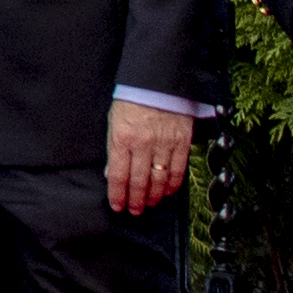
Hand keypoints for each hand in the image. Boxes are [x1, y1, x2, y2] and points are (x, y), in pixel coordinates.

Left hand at [102, 99, 196, 216]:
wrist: (156, 81)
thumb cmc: (131, 100)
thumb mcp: (113, 122)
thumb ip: (114, 148)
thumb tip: (111, 174)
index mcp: (122, 138)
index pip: (118, 175)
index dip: (118, 195)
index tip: (117, 206)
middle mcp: (143, 143)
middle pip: (139, 181)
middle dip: (136, 200)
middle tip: (135, 211)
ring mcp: (164, 143)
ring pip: (159, 179)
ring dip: (153, 196)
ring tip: (149, 205)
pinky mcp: (181, 141)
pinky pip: (178, 169)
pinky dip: (173, 184)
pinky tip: (167, 192)